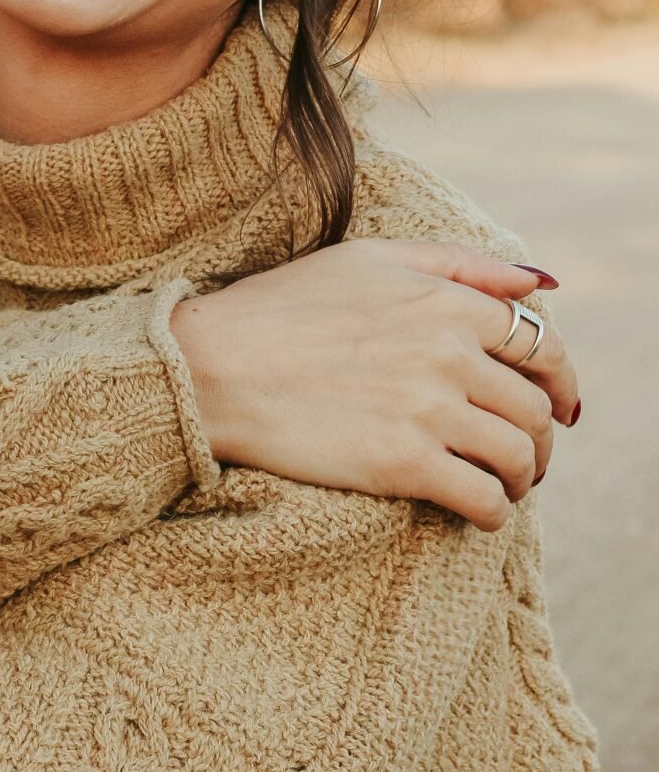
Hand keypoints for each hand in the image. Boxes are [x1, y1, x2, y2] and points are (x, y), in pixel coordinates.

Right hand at [170, 239, 578, 531]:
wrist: (212, 365)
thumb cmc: (283, 307)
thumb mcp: (371, 260)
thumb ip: (459, 264)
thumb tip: (541, 281)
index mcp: (445, 300)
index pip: (542, 345)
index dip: (560, 382)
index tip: (558, 406)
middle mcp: (448, 352)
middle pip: (535, 408)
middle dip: (542, 440)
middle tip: (527, 458)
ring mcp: (428, 409)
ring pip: (519, 457)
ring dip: (524, 479)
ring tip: (503, 487)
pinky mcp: (403, 464)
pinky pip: (484, 499)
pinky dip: (493, 511)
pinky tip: (476, 511)